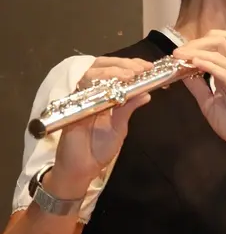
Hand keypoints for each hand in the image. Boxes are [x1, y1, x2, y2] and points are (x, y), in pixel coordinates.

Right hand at [53, 57, 152, 186]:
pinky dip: (96, 83)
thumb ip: (129, 108)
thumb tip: (146, 94)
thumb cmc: (100, 149)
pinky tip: (111, 85)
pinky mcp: (70, 105)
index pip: (116, 72)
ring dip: (112, 71)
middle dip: (123, 64)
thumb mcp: (119, 127)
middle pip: (103, 66)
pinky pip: (81, 88)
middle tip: (140, 68)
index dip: (130, 66)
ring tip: (130, 75)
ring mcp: (80, 97)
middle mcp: (92, 92)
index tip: (147, 67)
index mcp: (104, 96)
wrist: (83, 168)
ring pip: (92, 73)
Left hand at [173, 31, 225, 160]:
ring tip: (181, 56)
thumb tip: (182, 72)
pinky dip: (209, 66)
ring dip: (198, 51)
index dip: (195, 45)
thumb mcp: (208, 103)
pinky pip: (225, 73)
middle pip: (218, 41)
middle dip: (195, 43)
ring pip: (221, 51)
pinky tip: (195, 64)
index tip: (177, 54)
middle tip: (178, 53)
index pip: (214, 46)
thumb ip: (197, 87)